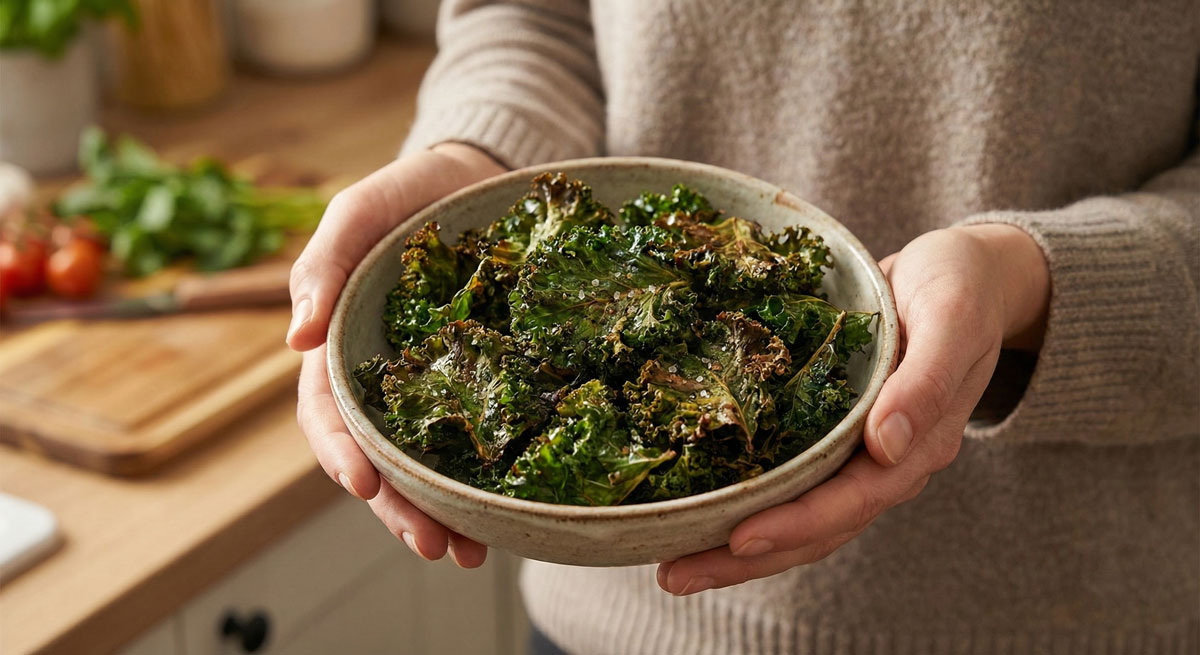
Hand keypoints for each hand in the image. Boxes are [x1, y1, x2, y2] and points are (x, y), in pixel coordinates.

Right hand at [288, 143, 505, 566]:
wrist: (480, 177)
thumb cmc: (409, 193)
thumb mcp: (361, 212)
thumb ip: (323, 264)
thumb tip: (292, 340)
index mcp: (343, 344)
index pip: (329, 411)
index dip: (341, 451)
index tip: (365, 485)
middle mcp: (385, 377)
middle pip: (379, 456)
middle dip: (399, 507)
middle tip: (434, 545)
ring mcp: (434, 385)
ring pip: (427, 463)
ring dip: (440, 513)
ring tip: (470, 553)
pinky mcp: (482, 382)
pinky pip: (479, 438)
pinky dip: (485, 481)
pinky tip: (505, 516)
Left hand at [656, 224, 1049, 594]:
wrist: (969, 275)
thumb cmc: (960, 288)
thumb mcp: (952, 321)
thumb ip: (926, 382)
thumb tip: (885, 444)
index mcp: (919, 445)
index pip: (853, 501)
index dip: (796, 524)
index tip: (739, 539)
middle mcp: (887, 462)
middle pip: (816, 528)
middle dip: (746, 559)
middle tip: (676, 576)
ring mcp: (860, 453)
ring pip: (799, 516)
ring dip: (738, 549)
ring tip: (673, 567)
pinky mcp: (836, 434)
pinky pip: (792, 481)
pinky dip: (749, 503)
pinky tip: (699, 512)